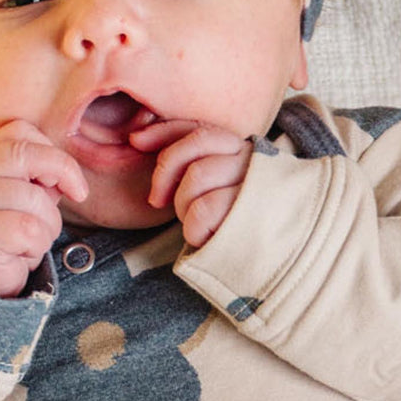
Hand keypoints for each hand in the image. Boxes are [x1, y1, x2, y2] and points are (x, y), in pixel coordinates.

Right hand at [0, 120, 87, 297]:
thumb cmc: (5, 237)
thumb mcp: (23, 199)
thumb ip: (41, 178)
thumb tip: (68, 176)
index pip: (18, 131)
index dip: (50, 149)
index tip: (64, 178)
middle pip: (25, 153)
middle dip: (62, 170)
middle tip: (78, 194)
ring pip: (35, 199)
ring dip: (49, 226)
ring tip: (32, 239)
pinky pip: (30, 229)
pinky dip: (37, 246)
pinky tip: (22, 253)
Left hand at [129, 120, 252, 246]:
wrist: (265, 272)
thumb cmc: (225, 229)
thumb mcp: (206, 189)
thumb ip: (182, 160)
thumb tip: (135, 137)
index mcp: (244, 151)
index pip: (200, 128)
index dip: (163, 131)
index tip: (135, 141)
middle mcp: (255, 161)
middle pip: (197, 144)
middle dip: (167, 171)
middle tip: (159, 200)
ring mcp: (258, 186)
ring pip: (198, 175)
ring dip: (183, 206)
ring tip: (195, 223)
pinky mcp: (254, 214)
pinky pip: (203, 210)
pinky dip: (194, 229)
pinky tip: (206, 239)